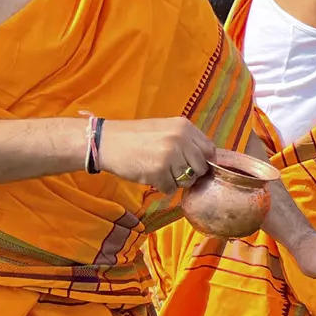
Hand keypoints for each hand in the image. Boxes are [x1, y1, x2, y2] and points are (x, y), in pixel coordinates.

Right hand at [101, 117, 216, 193]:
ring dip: (175, 181)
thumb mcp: (165, 129)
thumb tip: (206, 160)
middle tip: (173, 171)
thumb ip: (186, 141)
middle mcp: (180, 139)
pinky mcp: (158, 172)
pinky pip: (171, 189)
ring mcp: (170, 156)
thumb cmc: (135, 137)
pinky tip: (150, 176)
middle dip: (190, 174)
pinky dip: (162, 187)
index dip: (203, 160)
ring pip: (187, 180)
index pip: (209, 150)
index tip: (193, 165)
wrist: (106, 141)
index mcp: (184, 127)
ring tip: (159, 171)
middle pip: (201, 168)